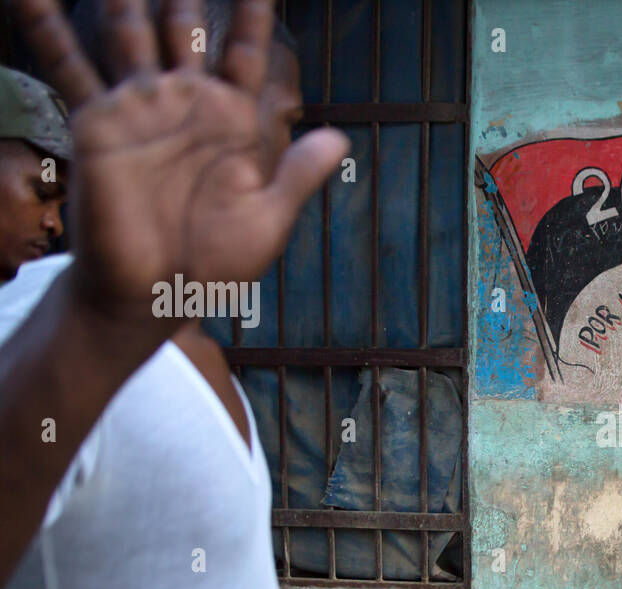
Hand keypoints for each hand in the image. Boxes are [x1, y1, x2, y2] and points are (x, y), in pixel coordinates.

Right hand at [12, 0, 348, 332]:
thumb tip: (340, 139)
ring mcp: (141, 105)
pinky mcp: (98, 120)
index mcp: (232, 120)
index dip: (255, 14)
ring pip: (131, 31)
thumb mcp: (268, 219)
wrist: (155, 293)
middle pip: (186, 26)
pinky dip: (45, 24)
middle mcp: (186, 102)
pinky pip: (68, 63)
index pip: (247, 52)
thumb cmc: (212, 263)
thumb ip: (298, 174)